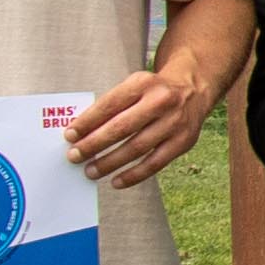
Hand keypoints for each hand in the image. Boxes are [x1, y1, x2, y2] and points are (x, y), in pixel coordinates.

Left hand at [65, 63, 211, 183]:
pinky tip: (116, 181)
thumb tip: (81, 133)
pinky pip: (154, 163)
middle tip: (75, 156)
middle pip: (121, 127)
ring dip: (110, 162)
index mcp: (143, 83)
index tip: (69, 135)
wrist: (194, 88)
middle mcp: (161, 101)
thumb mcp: (134, 86)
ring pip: (137, 148)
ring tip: (90, 171)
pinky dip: (133, 175)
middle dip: (94, 144)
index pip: (109, 105)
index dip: (87, 122)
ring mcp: (175, 122)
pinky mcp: (184, 141)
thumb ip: (112, 106)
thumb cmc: (153, 91)